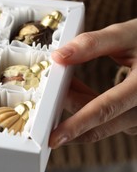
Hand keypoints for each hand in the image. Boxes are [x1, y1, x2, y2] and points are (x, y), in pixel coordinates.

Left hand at [49, 19, 136, 148]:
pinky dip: (85, 105)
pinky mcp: (134, 118)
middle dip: (68, 111)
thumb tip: (58, 57)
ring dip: (75, 105)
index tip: (53, 137)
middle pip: (98, 121)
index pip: (105, 109)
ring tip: (59, 83)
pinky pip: (106, 118)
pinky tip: (72, 88)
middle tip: (43, 97)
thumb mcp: (126, 35)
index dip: (77, 125)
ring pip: (100, 122)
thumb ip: (92, 44)